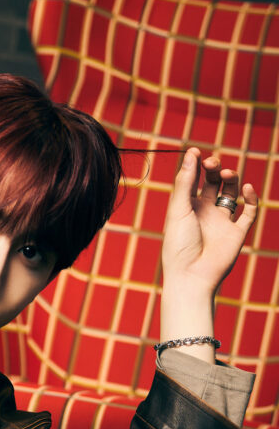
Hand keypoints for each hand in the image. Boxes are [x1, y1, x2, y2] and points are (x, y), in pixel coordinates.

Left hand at [162, 147, 257, 296]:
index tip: (198, 152)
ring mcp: (222, 222)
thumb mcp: (179, 209)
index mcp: (187, 207)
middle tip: (212, 164)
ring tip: (227, 175)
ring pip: (232, 193)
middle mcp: (205, 212)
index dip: (197, 164)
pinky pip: (249, 212)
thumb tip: (192, 153)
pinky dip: (251, 198)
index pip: (194, 179)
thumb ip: (185, 181)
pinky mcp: (237, 232)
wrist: (191, 276)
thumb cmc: (178, 245)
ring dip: (232, 179)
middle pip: (214, 182)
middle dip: (215, 169)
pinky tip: (245, 189)